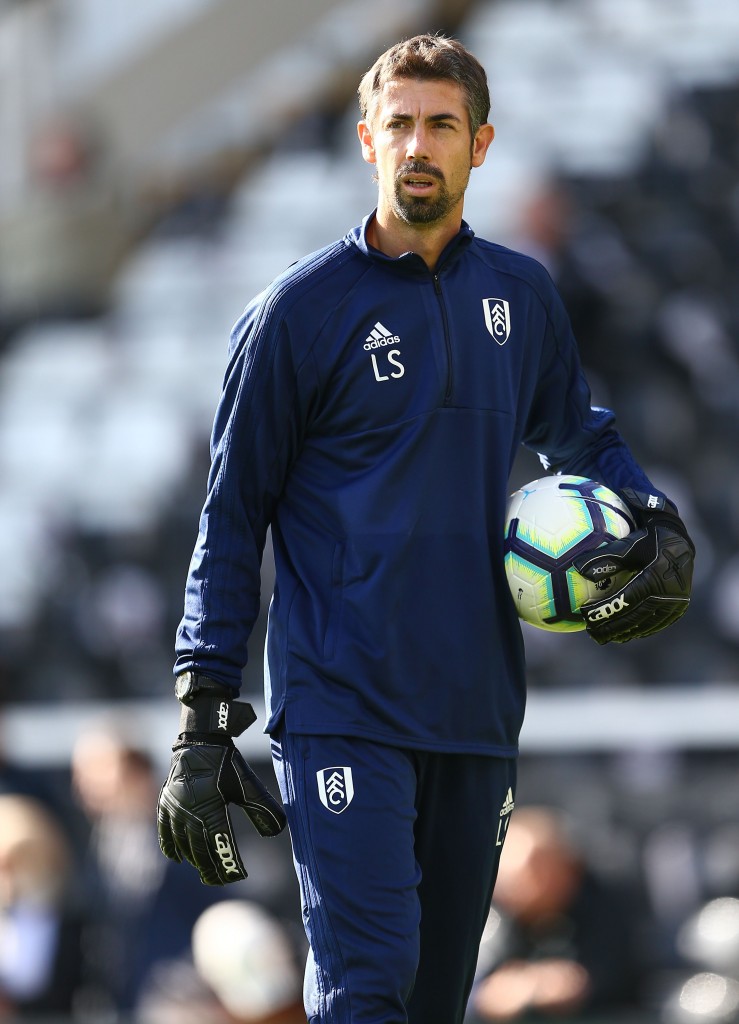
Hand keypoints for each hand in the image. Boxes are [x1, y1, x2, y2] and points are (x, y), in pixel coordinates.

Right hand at [157, 679, 285, 884]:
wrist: (201, 739)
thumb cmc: (226, 762)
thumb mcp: (247, 784)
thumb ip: (263, 807)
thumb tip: (278, 830)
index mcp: (209, 806)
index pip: (220, 844)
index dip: (229, 863)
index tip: (239, 876)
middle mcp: (188, 811)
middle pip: (199, 850)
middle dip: (211, 868)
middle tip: (221, 880)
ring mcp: (174, 808)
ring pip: (182, 843)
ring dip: (194, 859)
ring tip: (205, 870)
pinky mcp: (165, 803)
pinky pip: (165, 831)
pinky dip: (170, 846)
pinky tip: (178, 858)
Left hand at [572, 488, 693, 644]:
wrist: (679, 540)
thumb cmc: (648, 540)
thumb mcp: (628, 544)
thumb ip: (605, 557)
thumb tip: (578, 568)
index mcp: (654, 579)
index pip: (624, 601)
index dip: (604, 611)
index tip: (585, 616)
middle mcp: (667, 595)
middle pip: (634, 618)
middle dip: (611, 628)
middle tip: (592, 633)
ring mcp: (675, 603)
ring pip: (646, 625)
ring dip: (625, 633)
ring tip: (605, 636)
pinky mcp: (679, 607)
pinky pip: (658, 624)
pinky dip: (641, 630)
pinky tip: (626, 633)